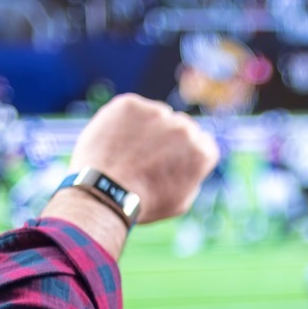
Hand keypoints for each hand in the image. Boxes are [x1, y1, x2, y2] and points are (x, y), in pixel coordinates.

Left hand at [69, 94, 218, 225]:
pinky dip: (125, 122)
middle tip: (148, 157)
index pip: (203, 143)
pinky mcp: (131, 104)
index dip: (186, 153)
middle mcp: (184, 128)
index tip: (172, 161)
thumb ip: (192, 176)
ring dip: (148, 128)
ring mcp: (157, 113)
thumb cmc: (143, 203)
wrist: (105, 193)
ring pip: (157, 115)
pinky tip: (115, 142)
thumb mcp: (180, 201)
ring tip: (129, 152)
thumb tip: (192, 163)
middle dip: (169, 139)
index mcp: (200, 152)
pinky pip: (132, 110)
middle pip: (182, 126)